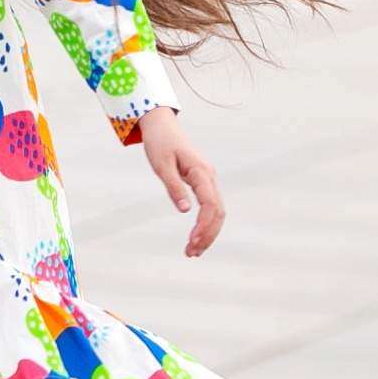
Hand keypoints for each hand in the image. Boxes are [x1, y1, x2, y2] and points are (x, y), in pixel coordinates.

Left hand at [138, 104, 224, 257]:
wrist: (161, 125)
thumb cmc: (159, 143)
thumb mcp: (161, 165)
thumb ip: (174, 187)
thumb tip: (186, 211)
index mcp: (201, 172)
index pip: (210, 205)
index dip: (204, 226)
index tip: (192, 241)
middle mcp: (209, 177)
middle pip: (218, 212)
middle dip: (207, 235)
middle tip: (191, 253)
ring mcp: (208, 179)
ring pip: (217, 211)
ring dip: (208, 232)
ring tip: (192, 251)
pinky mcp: (203, 182)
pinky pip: (210, 206)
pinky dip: (205, 223)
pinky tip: (196, 236)